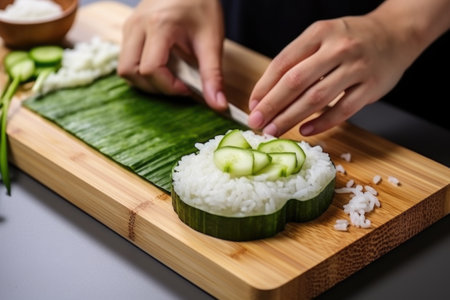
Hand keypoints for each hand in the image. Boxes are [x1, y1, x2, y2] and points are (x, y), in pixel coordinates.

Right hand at [118, 0, 226, 109]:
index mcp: (159, 26)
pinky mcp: (129, 29)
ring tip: (170, 76)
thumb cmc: (202, 6)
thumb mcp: (211, 40)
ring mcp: (129, 26)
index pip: (150, 69)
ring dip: (145, 80)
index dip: (168, 86)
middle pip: (129, 71)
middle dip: (152, 87)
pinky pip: (127, 58)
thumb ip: (213, 75)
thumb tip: (218, 105)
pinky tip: (163, 65)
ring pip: (124, 67)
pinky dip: (141, 70)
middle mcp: (137, 25)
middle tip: (176, 85)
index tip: (187, 87)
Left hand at [247, 15, 417, 135]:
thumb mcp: (322, 37)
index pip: (283, 63)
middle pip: (296, 82)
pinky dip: (321, 123)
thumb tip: (267, 94)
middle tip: (257, 123)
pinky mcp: (371, 87)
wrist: (397, 34)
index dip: (264, 87)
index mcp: (319, 33)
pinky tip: (305, 131)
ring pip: (317, 98)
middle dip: (272, 106)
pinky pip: (342, 110)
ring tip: (274, 131)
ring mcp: (356, 67)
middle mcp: (337, 48)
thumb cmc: (351, 39)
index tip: (252, 105)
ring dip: (291, 118)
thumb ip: (298, 61)